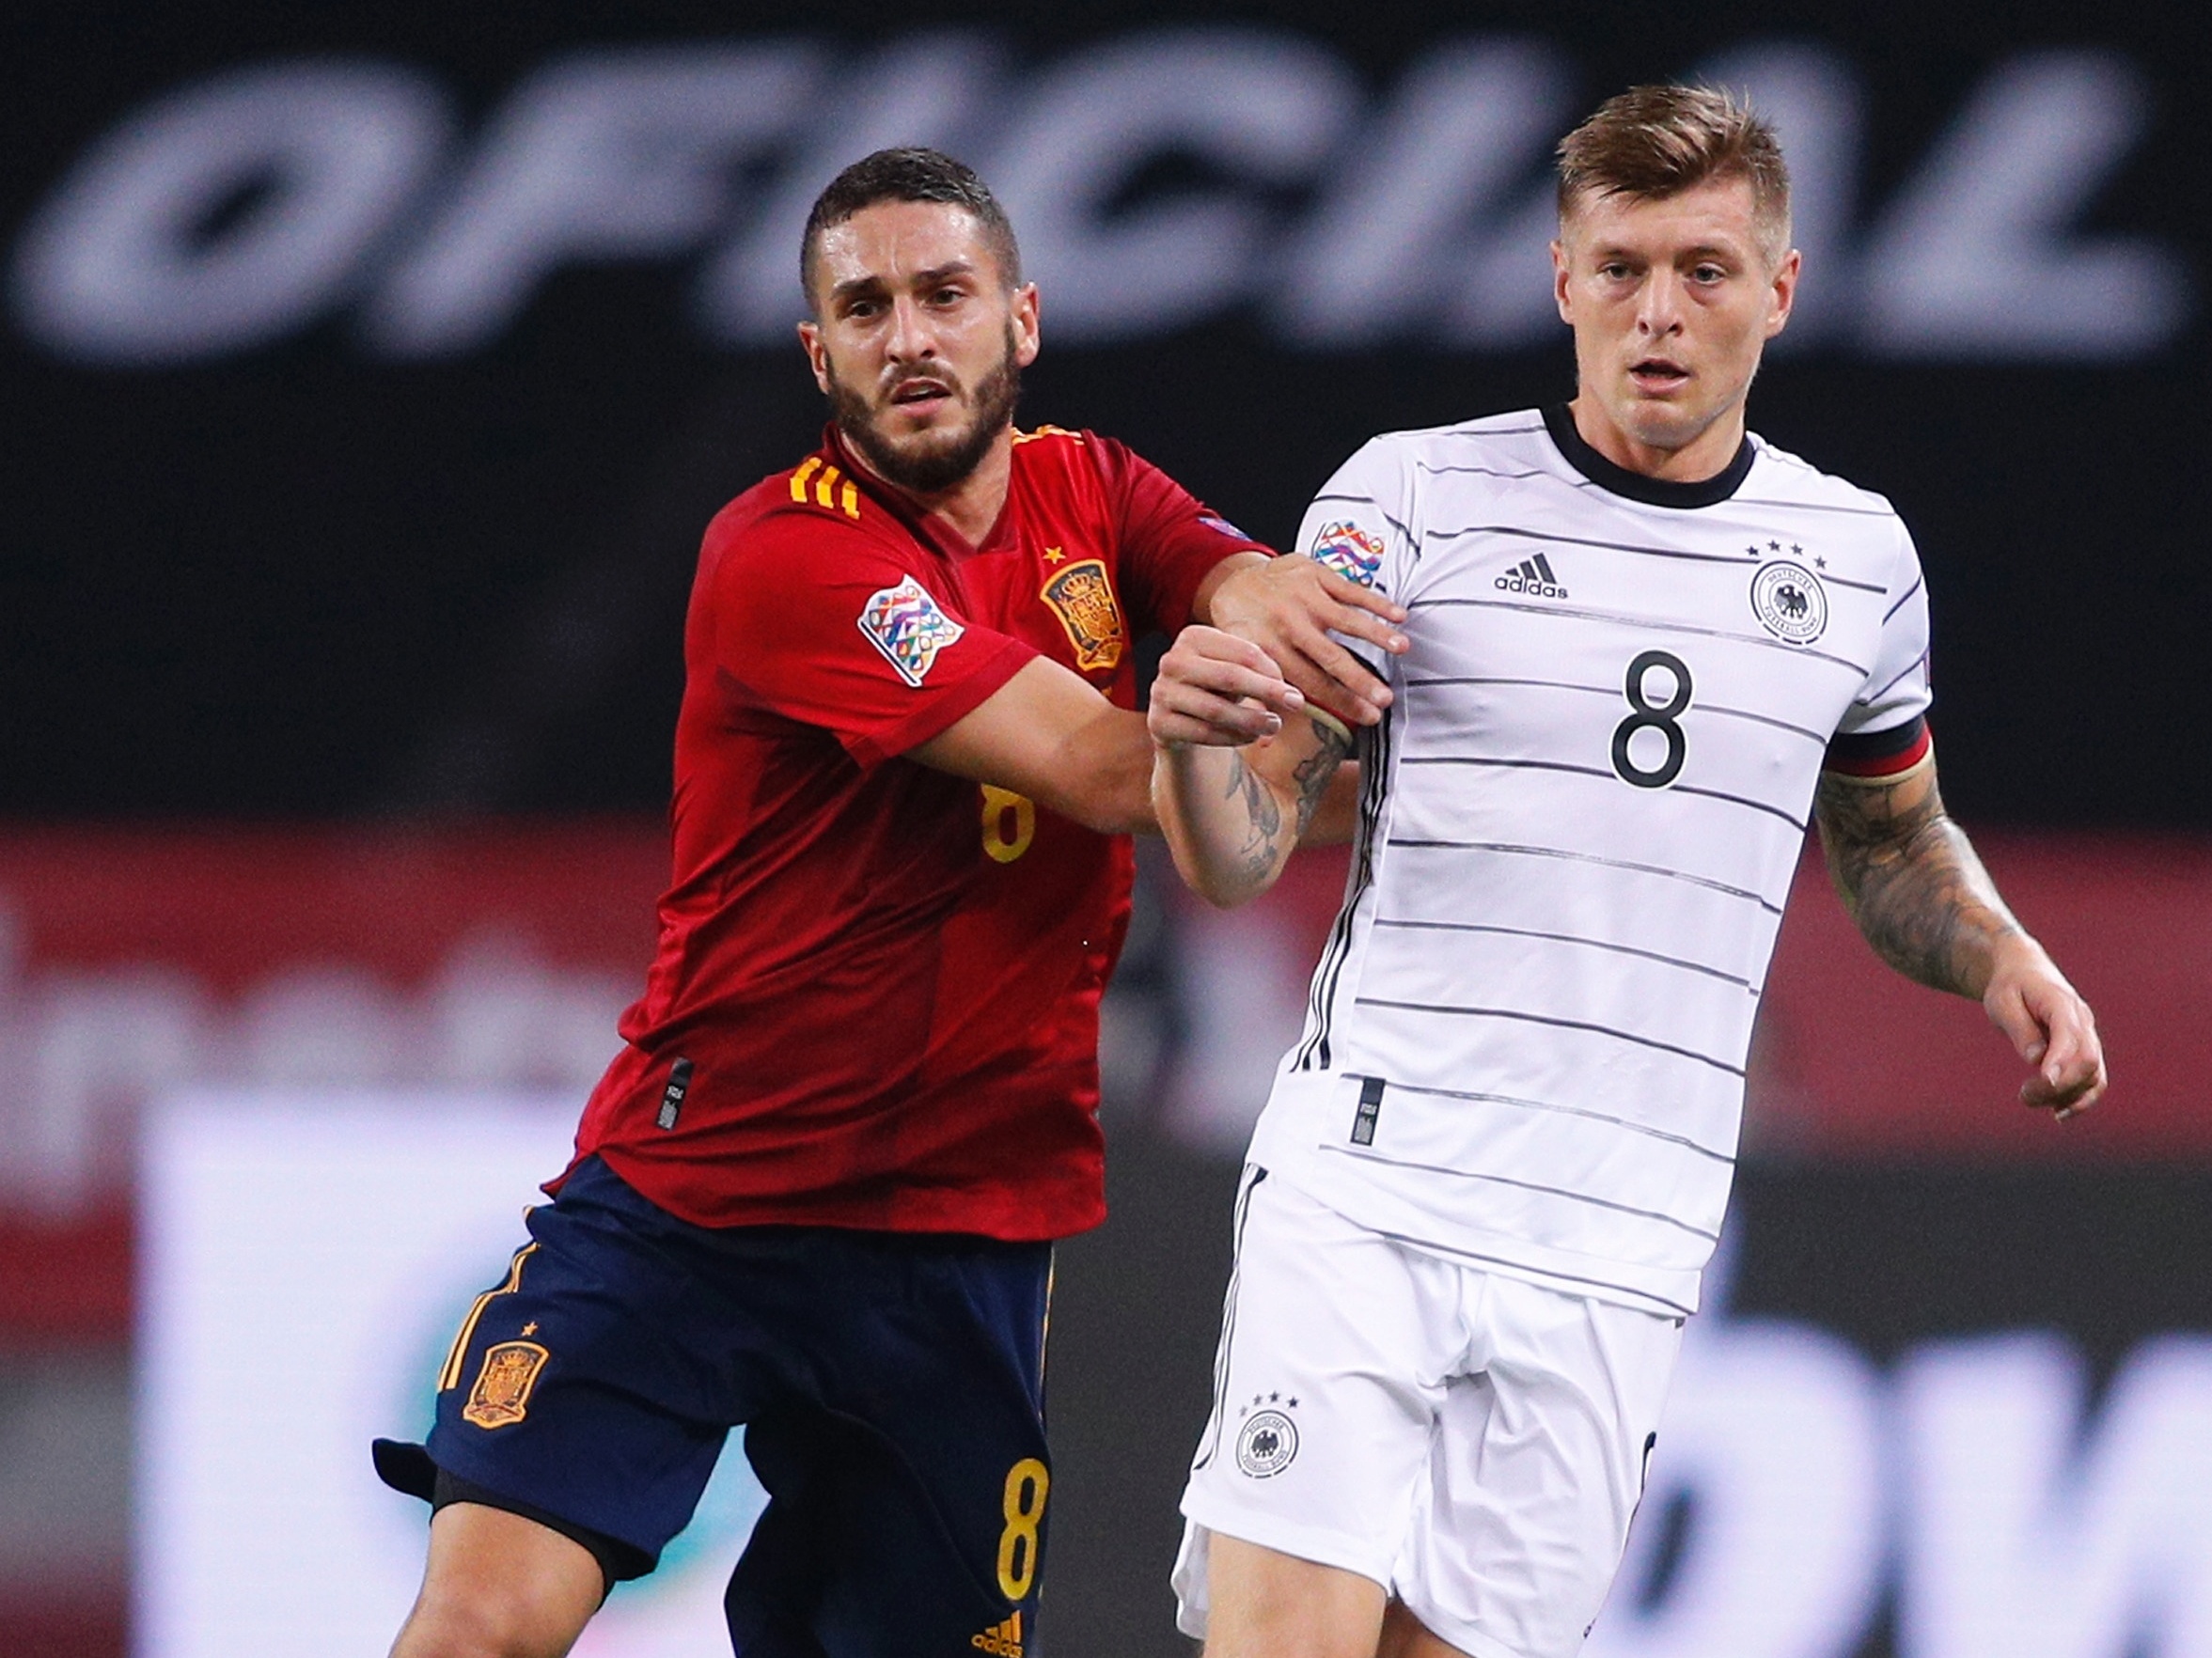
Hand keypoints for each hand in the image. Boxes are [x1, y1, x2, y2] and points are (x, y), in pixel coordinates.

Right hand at [1148, 627, 1304, 747]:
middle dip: (1267, 692)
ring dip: (1252, 721)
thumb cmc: (1217, 689)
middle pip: (1230, 676)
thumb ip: (1261, 676)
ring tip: (1274, 726)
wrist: (1180, 719)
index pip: (1243, 652)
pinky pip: (1203, 733)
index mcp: (1193, 636)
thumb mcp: (1237, 673)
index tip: (1294, 694)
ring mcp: (1161, 692)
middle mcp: (1172, 660)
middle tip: (1295, 706)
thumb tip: (1291, 698)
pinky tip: (1250, 738)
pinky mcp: (1158, 722)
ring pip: (1216, 709)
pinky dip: (1232, 738)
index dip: (1273, 673)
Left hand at [1201, 555, 1406, 726]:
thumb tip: (1267, 740)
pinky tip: (1399, 615)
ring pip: (1344, 619)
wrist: (1235, 580)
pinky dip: (1376, 602)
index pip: (1312, 682)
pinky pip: (1349, 589)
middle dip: (1360, 679)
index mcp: (1268, 650)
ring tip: (1402, 648)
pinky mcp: (1313, 573)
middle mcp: (1286, 624)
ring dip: (1376, 633)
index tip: (1370, 716)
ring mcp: (1301, 596)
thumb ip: (1257, 697)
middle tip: (1386, 698)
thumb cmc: (1245, 631)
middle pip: (1330, 656)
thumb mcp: (1242, 663)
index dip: (1342, 701)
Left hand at [1982, 939, 2105, 1118]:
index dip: (2060, 1063)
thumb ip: (2020, 1029)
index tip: (2043, 1083)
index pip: (2070, 1037)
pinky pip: (2093, 1079)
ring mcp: (2088, 1036)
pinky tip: (2058, 1113)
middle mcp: (2082, 1022)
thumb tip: (2036, 1060)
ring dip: (2068, 1097)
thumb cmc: (2010, 986)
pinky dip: (2081, 1098)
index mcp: (2062, 1004)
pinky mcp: (2085, 1050)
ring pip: (2094, 1075)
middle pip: (2087, 1061)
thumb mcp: (2002, 1001)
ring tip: (2029, 1101)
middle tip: (2023, 1095)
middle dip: (2060, 1085)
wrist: (2024, 971)